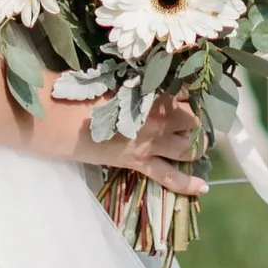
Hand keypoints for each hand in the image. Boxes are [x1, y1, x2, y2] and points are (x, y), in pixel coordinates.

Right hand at [31, 79, 206, 199]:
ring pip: (188, 148)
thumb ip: (134, 83)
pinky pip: (169, 176)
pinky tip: (204, 187)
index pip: (185, 91)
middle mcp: (158, 117)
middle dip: (195, 120)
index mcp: (152, 91)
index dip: (190, 93)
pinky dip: (188, 183)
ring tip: (199, 146)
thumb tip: (144, 83)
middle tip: (192, 119)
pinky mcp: (139, 162)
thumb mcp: (113, 80)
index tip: (190, 94)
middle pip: (192, 119)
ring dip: (196, 146)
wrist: (63, 120)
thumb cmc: (83, 93)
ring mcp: (150, 142)